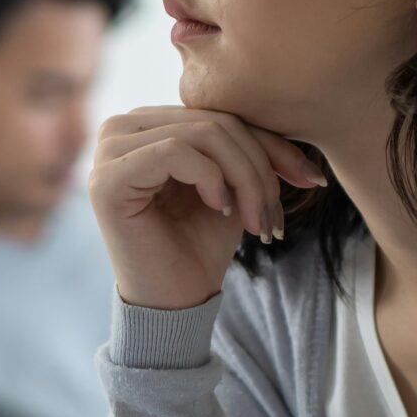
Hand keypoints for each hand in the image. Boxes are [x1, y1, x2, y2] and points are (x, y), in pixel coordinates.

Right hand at [89, 107, 324, 310]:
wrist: (174, 303)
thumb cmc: (199, 244)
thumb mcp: (236, 184)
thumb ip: (249, 144)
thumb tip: (295, 122)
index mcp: (147, 123)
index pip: (218, 113)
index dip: (270, 144)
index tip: (311, 180)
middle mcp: (120, 128)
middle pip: (212, 120)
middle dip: (258, 168)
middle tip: (275, 217)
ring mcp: (107, 151)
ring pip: (200, 133)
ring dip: (243, 178)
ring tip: (254, 221)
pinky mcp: (105, 178)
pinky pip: (174, 152)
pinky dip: (210, 179)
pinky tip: (220, 209)